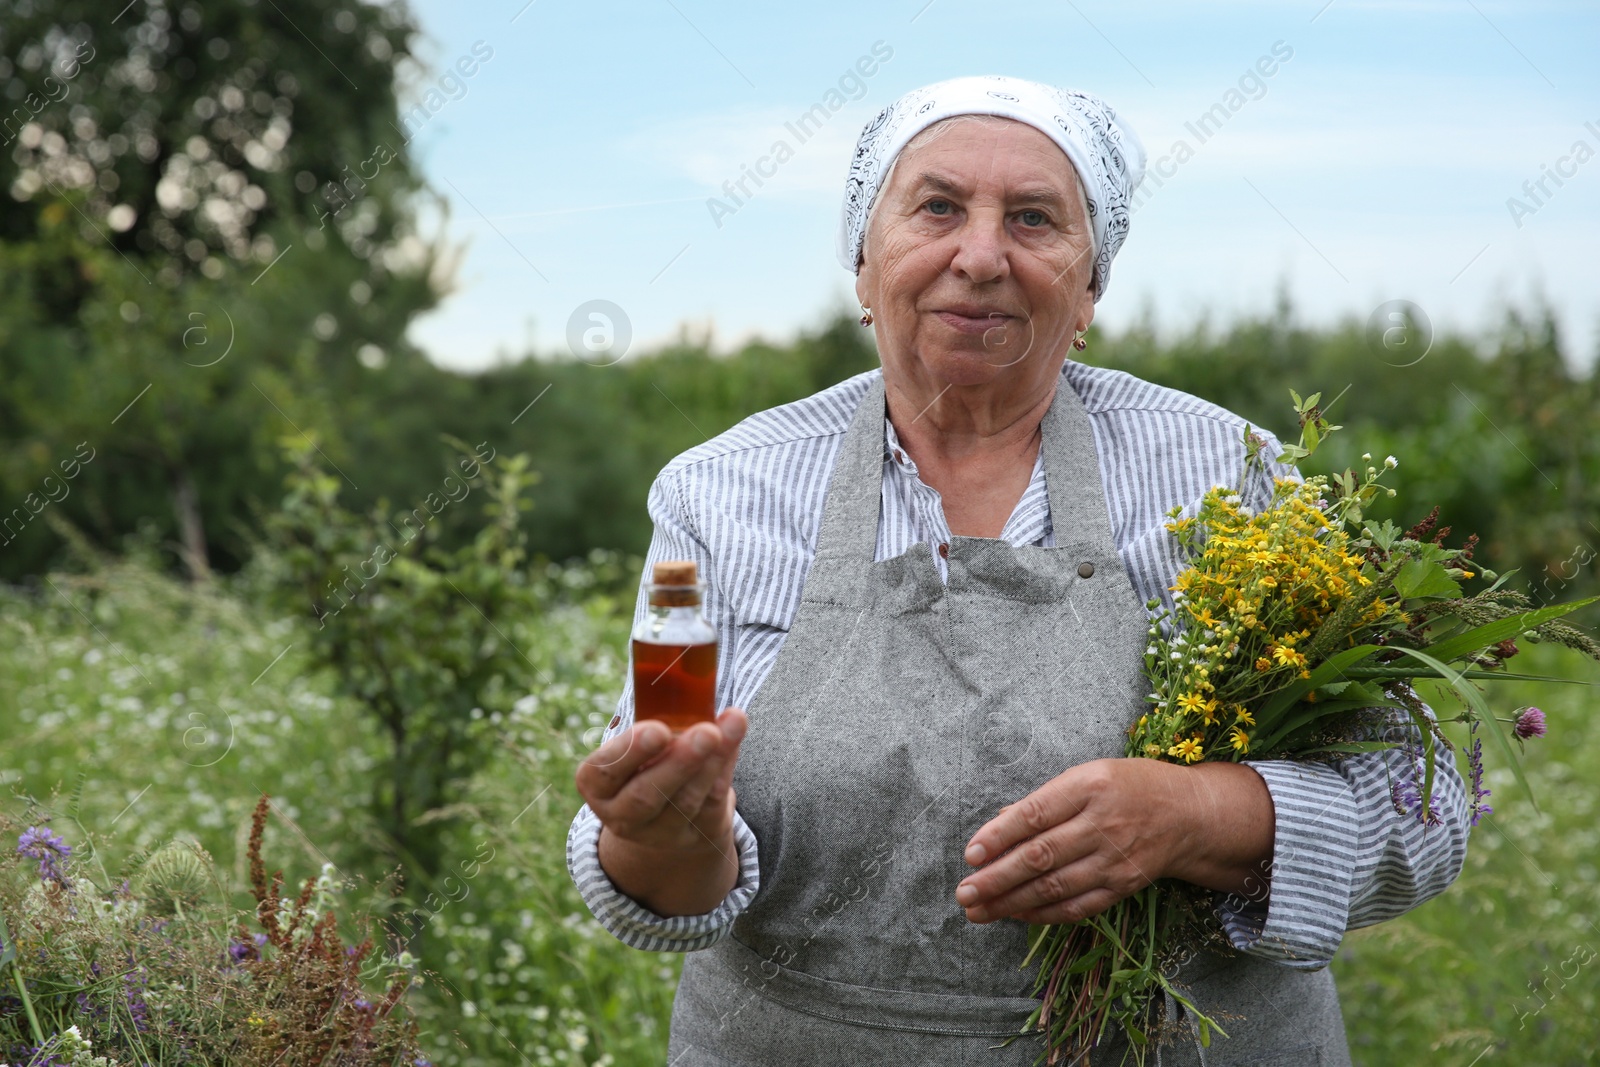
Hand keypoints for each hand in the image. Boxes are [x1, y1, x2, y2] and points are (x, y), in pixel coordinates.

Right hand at [576, 707, 747, 915]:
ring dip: (713, 761)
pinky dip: (726, 765)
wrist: (664, 817)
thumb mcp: (635, 746)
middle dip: (679, 762)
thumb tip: (689, 682)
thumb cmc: (645, 763)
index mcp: (597, 786)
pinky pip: (713, 801)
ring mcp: (659, 833)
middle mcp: (622, 816)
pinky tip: (734, 736)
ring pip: (686, 800)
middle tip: (706, 732)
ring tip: (732, 725)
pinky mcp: (696, 835)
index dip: (630, 751)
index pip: (604, 771)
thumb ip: (653, 719)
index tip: (658, 729)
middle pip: (646, 795)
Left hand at [953, 758, 1273, 924]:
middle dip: (996, 879)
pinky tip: (1015, 915)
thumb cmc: (1127, 787)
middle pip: (1040, 856)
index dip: (999, 837)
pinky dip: (1043, 914)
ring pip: (1055, 887)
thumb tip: (997, 824)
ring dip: (1011, 903)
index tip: (970, 855)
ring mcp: (1115, 859)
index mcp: (1089, 786)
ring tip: (978, 911)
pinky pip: (1077, 906)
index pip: (1035, 815)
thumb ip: (1044, 801)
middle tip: (964, 893)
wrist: (1189, 814)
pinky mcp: (1123, 886)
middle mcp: (1103, 824)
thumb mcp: (1087, 775)